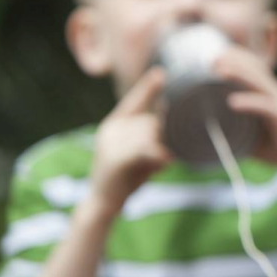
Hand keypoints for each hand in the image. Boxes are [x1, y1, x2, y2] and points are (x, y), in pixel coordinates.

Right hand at [88, 67, 172, 215]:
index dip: (147, 87)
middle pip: (151, 122)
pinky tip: (165, 160)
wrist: (104, 203)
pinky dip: (158, 154)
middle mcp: (110, 131)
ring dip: (161, 150)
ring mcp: (111, 144)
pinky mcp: (116, 160)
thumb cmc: (126, 175)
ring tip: (158, 165)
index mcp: (114, 124)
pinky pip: (144, 149)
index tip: (161, 72)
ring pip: (150, 134)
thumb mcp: (139, 151)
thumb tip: (173, 117)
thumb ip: (149, 134)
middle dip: (163, 138)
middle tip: (161, 157)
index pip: (134, 101)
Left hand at [214, 46, 276, 167]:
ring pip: (259, 84)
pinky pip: (264, 107)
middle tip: (212, 59)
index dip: (237, 61)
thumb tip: (212, 130)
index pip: (254, 71)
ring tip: (219, 71)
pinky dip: (248, 103)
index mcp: (271, 94)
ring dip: (239, 75)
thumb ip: (237, 127)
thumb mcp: (254, 134)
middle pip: (255, 72)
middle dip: (235, 62)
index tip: (215, 57)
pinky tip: (232, 103)